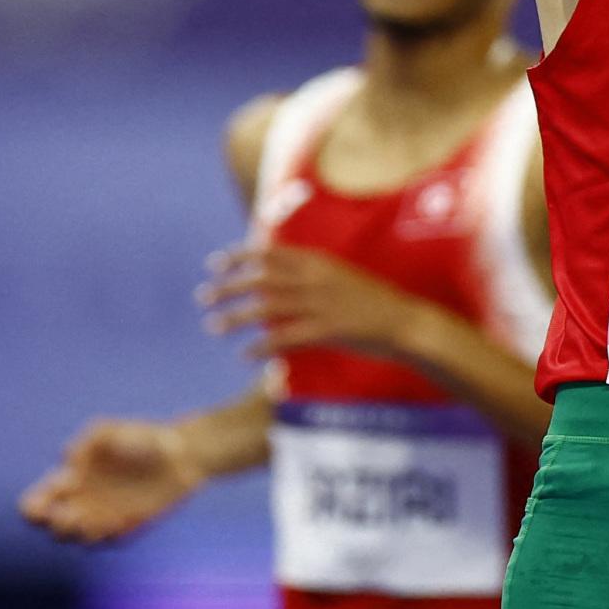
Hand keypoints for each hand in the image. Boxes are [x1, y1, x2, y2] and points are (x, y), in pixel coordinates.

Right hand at [18, 418, 203, 543]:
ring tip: (90, 520)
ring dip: (78, 533)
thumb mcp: (113, 430)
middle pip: (50, 526)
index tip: (51, 497)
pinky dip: (109, 533)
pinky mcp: (126, 526)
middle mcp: (81, 502)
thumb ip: (89, 439)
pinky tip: (120, 518)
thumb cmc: (142, 437)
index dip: (34, 506)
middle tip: (70, 514)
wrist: (182, 454)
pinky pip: (109, 540)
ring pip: (76, 538)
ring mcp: (103, 517)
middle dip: (52, 524)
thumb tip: (67, 457)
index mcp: (70, 478)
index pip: (36, 501)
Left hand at [200, 244, 428, 361]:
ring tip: (213, 326)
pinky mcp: (327, 330)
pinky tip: (245, 355)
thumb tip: (280, 276)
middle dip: (228, 286)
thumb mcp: (341, 276)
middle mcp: (315, 278)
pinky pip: (285, 338)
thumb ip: (311, 273)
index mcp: (318, 261)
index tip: (215, 264)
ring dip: (236, 317)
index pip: (269, 253)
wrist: (405, 322)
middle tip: (203, 296)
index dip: (238, 257)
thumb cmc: (372, 302)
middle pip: (260, 278)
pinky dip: (262, 346)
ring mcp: (321, 304)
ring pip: (266, 308)